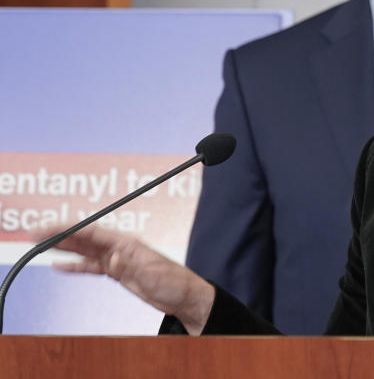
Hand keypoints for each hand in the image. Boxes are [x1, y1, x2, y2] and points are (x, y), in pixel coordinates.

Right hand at [32, 225, 214, 334]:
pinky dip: (75, 266)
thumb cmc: (175, 282)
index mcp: (129, 243)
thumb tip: (113, 259)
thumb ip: (131, 267)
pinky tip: (60, 266)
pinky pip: (91, 267)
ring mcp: (118, 260)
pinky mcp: (117, 272)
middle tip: (38, 233)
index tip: (51, 227)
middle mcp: (121, 248)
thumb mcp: (152, 275)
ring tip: (42, 245)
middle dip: (61, 235)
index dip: (71, 229)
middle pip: (86, 238)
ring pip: (85, 251)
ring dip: (65, 248)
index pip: (94, 232)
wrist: (184, 297)